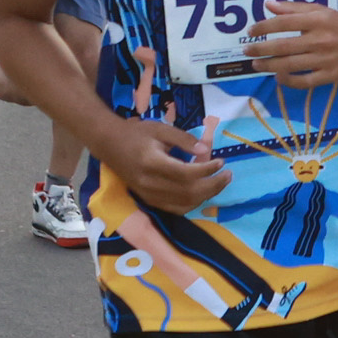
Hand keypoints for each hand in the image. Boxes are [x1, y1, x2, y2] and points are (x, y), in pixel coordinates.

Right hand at [97, 116, 228, 215]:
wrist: (108, 144)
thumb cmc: (136, 133)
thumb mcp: (160, 129)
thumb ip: (183, 139)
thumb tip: (205, 150)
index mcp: (152, 162)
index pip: (186, 173)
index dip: (207, 170)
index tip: (221, 161)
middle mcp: (149, 183)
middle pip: (188, 192)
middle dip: (212, 185)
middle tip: (228, 174)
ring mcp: (148, 194)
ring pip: (183, 204)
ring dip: (206, 196)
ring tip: (221, 183)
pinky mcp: (148, 200)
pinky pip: (174, 208)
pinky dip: (192, 203)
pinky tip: (203, 192)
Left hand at [245, 0, 337, 87]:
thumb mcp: (320, 10)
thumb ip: (294, 8)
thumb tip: (269, 5)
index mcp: (318, 20)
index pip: (283, 23)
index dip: (263, 27)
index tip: (250, 31)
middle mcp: (321, 39)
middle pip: (283, 46)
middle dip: (260, 48)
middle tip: (246, 51)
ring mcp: (325, 60)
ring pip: (290, 65)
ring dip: (269, 66)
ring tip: (256, 64)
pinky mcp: (330, 76)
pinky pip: (304, 82)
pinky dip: (288, 81)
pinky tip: (278, 77)